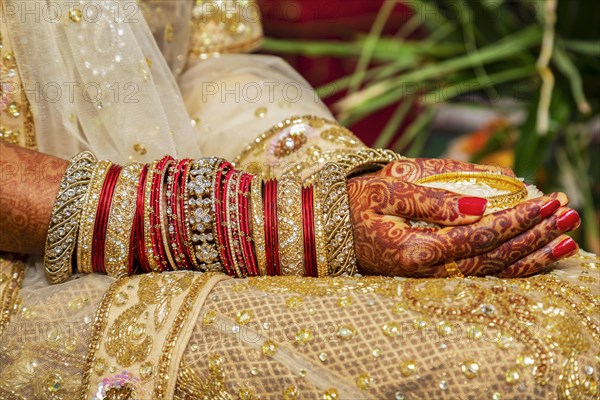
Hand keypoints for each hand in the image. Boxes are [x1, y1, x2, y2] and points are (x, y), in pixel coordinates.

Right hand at [347, 158, 579, 277]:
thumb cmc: (356, 205)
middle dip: (535, 234)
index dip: (516, 219)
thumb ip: (432, 200)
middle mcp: (428, 271)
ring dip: (532, 255)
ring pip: (493, 272)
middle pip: (494, 257)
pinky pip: (482, 276)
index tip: (546, 199)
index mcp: (416, 250)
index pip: (479, 236)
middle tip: (570, 212)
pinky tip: (535, 257)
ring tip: (567, 239)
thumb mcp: (387, 192)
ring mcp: (432, 279)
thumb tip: (479, 205)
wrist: (331, 230)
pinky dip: (513, 267)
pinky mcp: (435, 276)